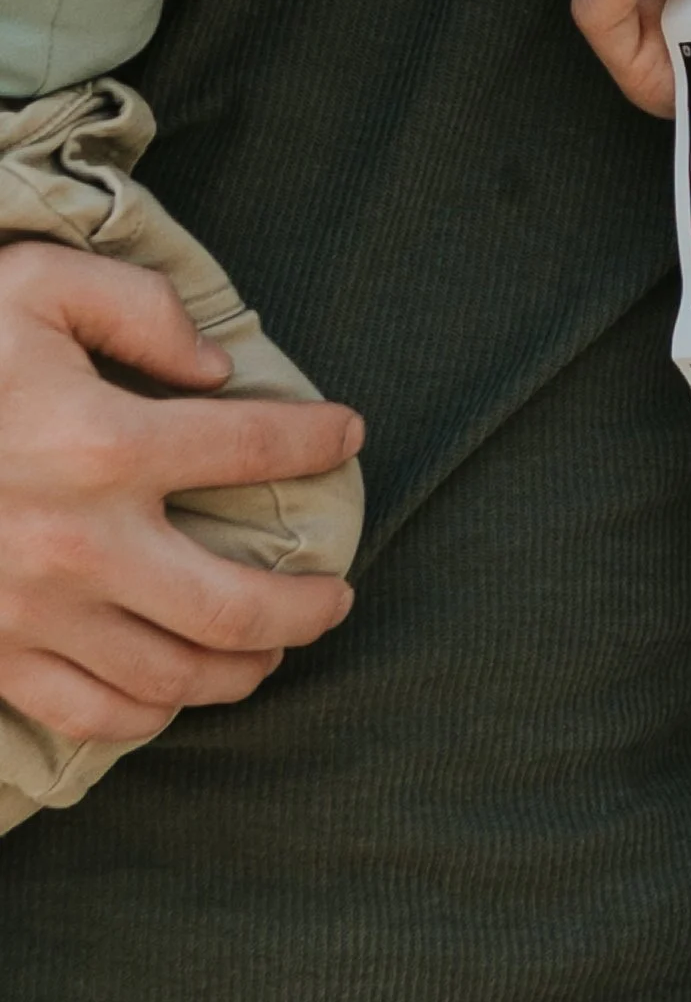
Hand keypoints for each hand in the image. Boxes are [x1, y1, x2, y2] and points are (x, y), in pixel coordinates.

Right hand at [0, 244, 361, 746]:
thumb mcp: (30, 286)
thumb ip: (136, 309)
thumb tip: (216, 369)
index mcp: (101, 443)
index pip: (254, 445)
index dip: (318, 439)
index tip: (347, 434)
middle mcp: (80, 542)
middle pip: (236, 606)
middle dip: (307, 608)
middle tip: (337, 597)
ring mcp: (33, 613)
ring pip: (175, 674)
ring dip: (244, 669)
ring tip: (274, 648)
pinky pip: (93, 714)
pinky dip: (151, 713)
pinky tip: (175, 688)